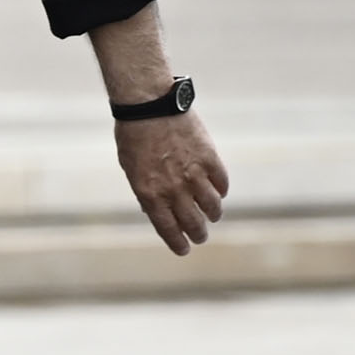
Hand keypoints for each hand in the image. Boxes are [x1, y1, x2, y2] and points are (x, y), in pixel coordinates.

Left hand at [115, 111, 228, 254]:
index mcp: (150, 194)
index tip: (184, 249)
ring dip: (213, 214)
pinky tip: (218, 192)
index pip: (169, 230)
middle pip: (193, 223)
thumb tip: (155, 211)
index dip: (178, 243)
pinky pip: (221, 183)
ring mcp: (194, 174)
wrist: (149, 105)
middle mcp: (174, 189)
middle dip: (198, 234)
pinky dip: (221, 190)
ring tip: (212, 215)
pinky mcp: (209, 158)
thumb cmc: (134, 136)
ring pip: (212, 206)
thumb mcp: (132, 169)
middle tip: (200, 236)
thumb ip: (146, 192)